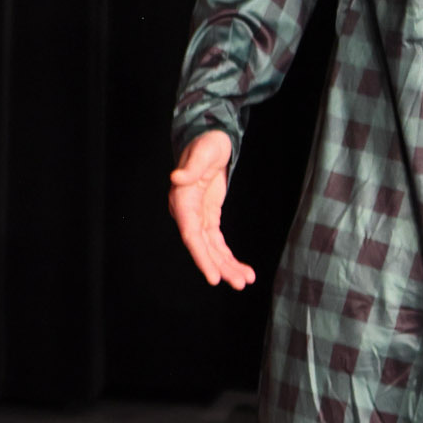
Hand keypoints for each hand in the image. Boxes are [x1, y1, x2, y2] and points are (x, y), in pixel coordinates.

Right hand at [169, 130, 256, 288]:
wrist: (210, 138)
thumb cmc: (206, 143)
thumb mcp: (202, 152)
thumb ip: (191, 167)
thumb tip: (176, 178)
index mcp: (183, 200)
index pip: (191, 235)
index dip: (202, 257)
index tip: (214, 276)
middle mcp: (187, 213)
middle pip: (202, 248)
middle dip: (220, 267)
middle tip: (239, 283)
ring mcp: (198, 216)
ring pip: (211, 249)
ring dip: (227, 266)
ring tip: (245, 281)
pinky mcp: (208, 217)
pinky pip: (217, 242)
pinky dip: (229, 256)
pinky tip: (243, 269)